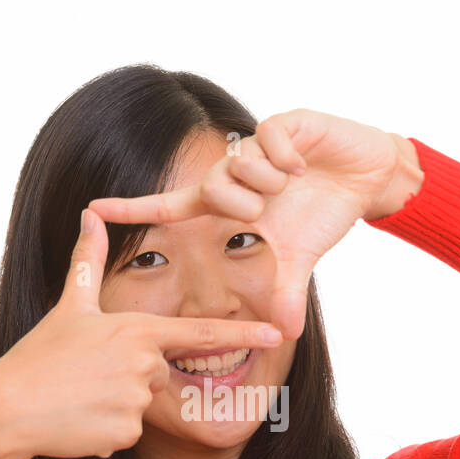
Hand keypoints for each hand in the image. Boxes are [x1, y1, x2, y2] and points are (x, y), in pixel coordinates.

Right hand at [0, 208, 284, 458]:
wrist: (8, 407)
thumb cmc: (38, 356)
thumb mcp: (68, 307)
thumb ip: (89, 262)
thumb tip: (90, 215)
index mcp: (137, 330)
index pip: (201, 334)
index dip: (243, 334)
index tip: (277, 334)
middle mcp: (144, 364)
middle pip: (157, 373)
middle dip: (128, 377)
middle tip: (87, 376)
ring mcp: (137, 400)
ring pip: (141, 405)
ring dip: (114, 405)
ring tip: (79, 398)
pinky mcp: (125, 433)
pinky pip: (126, 433)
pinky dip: (105, 431)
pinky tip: (79, 422)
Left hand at [88, 108, 419, 339]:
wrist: (366, 178)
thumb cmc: (324, 213)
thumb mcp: (301, 259)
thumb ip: (286, 293)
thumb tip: (286, 335)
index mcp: (227, 204)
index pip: (170, 207)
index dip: (132, 210)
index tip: (93, 210)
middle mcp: (234, 172)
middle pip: (212, 187)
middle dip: (241, 206)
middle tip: (268, 211)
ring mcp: (257, 146)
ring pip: (241, 164)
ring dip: (270, 182)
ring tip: (293, 184)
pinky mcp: (285, 123)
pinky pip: (270, 138)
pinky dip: (288, 157)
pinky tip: (305, 165)